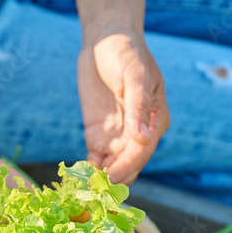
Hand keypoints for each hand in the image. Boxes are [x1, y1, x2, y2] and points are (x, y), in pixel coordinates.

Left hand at [77, 31, 168, 183]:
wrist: (105, 40)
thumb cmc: (126, 52)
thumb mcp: (135, 76)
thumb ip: (138, 107)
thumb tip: (143, 138)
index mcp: (154, 121)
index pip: (142, 152)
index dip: (127, 167)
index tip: (110, 179)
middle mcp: (138, 135)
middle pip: (128, 165)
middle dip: (114, 179)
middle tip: (94, 192)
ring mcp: (118, 137)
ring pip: (112, 168)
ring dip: (100, 180)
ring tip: (82, 190)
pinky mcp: (98, 136)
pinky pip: (95, 160)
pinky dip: (87, 171)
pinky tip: (76, 179)